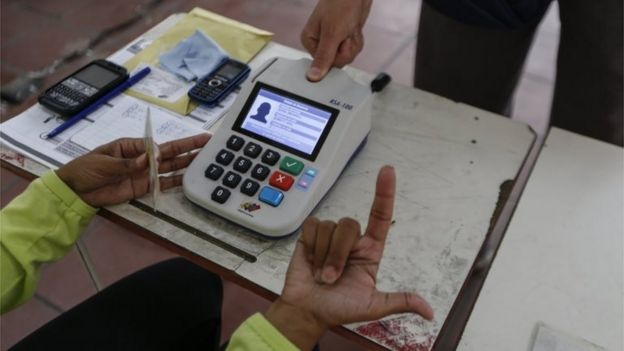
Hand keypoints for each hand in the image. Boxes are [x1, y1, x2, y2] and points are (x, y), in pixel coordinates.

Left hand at [56, 134, 209, 206]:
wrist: (76, 191)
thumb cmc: (86, 169)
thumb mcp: (104, 162)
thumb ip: (127, 163)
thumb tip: (150, 159)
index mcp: (132, 146)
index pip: (153, 145)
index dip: (162, 149)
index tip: (165, 154)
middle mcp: (142, 158)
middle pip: (169, 152)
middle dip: (188, 147)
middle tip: (207, 142)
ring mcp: (144, 173)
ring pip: (170, 167)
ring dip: (187, 163)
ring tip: (207, 160)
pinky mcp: (143, 188)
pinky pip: (163, 184)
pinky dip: (176, 182)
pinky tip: (191, 179)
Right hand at [265, 166, 432, 349]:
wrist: (306, 312)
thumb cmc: (338, 309)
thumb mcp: (373, 307)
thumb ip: (399, 301)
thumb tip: (429, 312)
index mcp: (370, 251)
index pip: (381, 216)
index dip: (385, 193)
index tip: (388, 171)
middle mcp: (352, 240)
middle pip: (349, 224)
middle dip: (338, 254)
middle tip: (331, 279)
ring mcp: (330, 236)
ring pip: (330, 226)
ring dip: (324, 255)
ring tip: (320, 273)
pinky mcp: (310, 235)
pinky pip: (313, 226)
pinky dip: (311, 246)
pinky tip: (310, 261)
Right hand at [301, 0, 371, 81]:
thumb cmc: (340, 4)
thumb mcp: (332, 34)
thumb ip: (324, 57)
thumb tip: (312, 77)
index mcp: (310, 41)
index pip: (323, 65)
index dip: (336, 57)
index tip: (339, 43)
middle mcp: (319, 43)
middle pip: (336, 63)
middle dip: (346, 50)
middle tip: (346, 34)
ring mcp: (332, 42)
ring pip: (347, 57)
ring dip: (353, 44)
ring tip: (350, 29)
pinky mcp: (343, 39)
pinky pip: (352, 50)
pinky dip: (357, 41)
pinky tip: (354, 30)